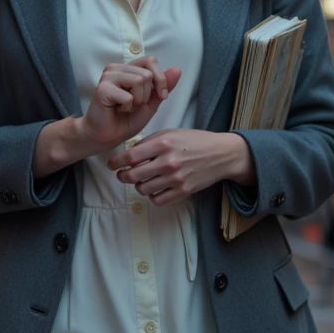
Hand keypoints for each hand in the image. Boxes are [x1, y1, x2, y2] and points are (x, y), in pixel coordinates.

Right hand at [78, 56, 181, 153]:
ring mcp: (107, 76)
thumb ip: (163, 86)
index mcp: (128, 68)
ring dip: (138, 100)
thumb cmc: (126, 119)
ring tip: (126, 107)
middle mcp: (116, 68)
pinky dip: (127, 108)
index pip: (151, 60)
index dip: (161, 78)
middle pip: (147, 73)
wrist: (108, 136)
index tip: (162, 96)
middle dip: (147, 95)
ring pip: (139, 81)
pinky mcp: (102, 89)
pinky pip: (128, 96)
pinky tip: (117, 110)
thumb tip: (177, 69)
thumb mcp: (151, 102)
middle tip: (134, 105)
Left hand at [107, 128, 248, 205]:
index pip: (130, 156)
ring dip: (139, 185)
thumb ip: (149, 142)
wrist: (221, 154)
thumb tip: (129, 154)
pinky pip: (157, 200)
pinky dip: (153, 195)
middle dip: (123, 176)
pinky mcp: (183, 191)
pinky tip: (156, 187)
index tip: (112, 165)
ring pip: (143, 190)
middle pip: (132, 176)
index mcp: (163, 144)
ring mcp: (176, 179)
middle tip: (122, 175)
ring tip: (143, 180)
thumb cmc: (195, 141)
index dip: (116, 162)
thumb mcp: (171, 133)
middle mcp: (168, 162)